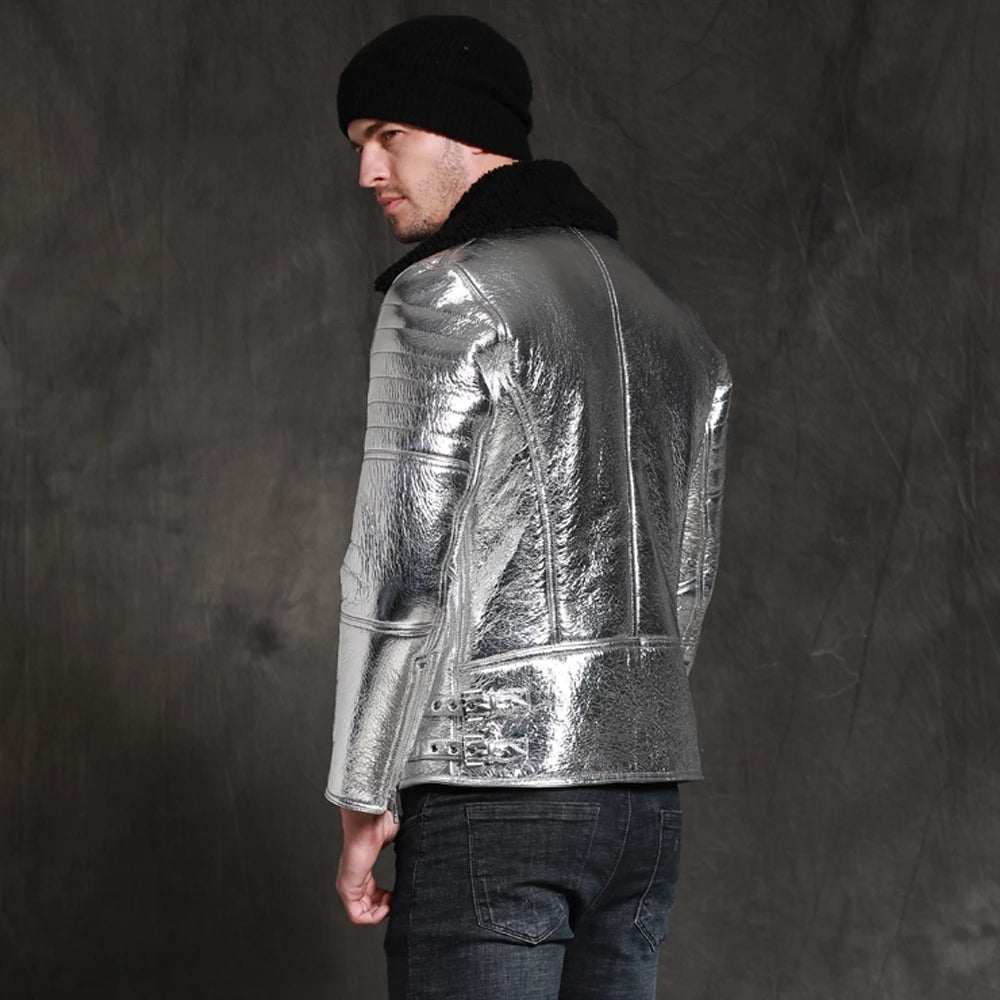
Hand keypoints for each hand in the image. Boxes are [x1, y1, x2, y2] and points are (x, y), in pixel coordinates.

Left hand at [336, 807, 399, 924]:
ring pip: (361, 914)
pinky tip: (386, 907)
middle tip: (396, 900)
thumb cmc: (379, 825)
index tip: (398, 895)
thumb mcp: (396, 840)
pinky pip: (357, 915)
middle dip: (384, 907)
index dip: (387, 899)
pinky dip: (373, 917)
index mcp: (363, 869)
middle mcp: (353, 878)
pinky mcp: (347, 888)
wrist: (370, 820)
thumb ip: (403, 849)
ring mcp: (348, 884)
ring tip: (391, 904)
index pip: (371, 894)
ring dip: (380, 913)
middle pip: (367, 906)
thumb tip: (419, 850)